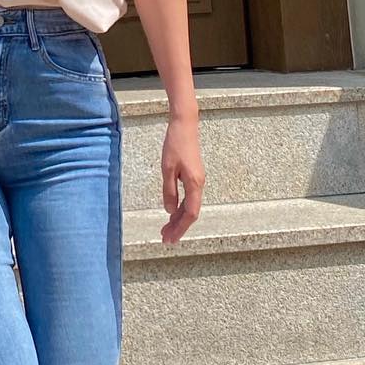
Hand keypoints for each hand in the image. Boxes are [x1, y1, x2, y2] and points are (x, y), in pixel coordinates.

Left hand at [160, 114, 203, 243]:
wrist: (185, 125)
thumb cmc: (175, 144)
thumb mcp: (167, 168)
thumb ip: (169, 191)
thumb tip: (169, 210)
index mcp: (194, 184)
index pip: (190, 214)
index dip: (180, 228)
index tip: (170, 239)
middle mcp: (199, 184)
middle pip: (190, 213)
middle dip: (178, 227)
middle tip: (165, 239)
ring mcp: (197, 180)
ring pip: (189, 206)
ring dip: (178, 219)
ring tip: (166, 229)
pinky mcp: (194, 176)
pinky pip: (189, 198)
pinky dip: (180, 208)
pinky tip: (172, 212)